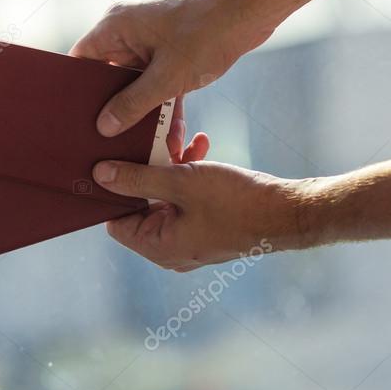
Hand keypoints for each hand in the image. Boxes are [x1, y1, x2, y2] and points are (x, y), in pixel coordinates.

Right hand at [71, 0, 274, 136]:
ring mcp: (150, 41)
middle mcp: (127, 32)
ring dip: (143, 112)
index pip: (80, 61)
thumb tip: (104, 127)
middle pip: (107, 77)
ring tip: (143, 144)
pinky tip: (171, 134)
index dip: (77, 90)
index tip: (76, 119)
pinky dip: (164, 104)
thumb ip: (132, 104)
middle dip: (113, 108)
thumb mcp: (167, 77)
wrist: (253, 7)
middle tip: (108, 140)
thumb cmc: (207, 31)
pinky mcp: (171, 51)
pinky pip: (158, 82)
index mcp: (115, 27)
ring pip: (135, 84)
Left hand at [92, 158, 312, 270]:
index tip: (113, 161)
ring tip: (182, 140)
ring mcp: (190, 238)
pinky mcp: (207, 225)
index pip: (115, 221)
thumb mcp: (180, 182)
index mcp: (157, 247)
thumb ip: (137, 179)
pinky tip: (200, 145)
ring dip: (171, 167)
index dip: (113, 191)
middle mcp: (170, 249)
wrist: (290, 211)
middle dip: (146, 171)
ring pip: (165, 197)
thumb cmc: (237, 202)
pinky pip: (187, 199)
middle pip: (140, 206)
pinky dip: (189, 175)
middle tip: (153, 142)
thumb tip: (100, 175)